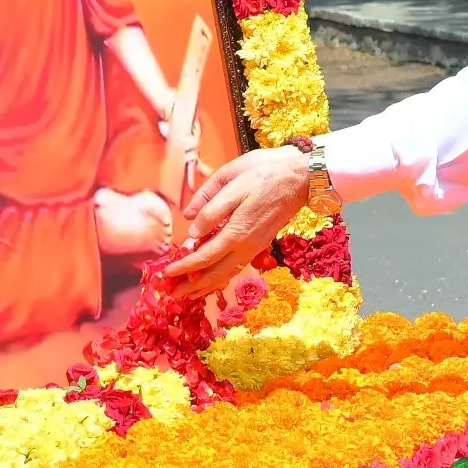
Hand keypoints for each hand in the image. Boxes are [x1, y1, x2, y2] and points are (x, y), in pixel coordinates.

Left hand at [164, 146, 315, 294]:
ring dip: (208, 285)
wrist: (302, 178)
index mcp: (236, 230)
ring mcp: (256, 246)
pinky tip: (216, 278)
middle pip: (215, 273)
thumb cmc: (264, 173)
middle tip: (173, 294)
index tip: (165, 274)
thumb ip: (210, 208)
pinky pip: (238, 267)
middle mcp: (246, 245)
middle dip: (193, 285)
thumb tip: (192, 230)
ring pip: (228, 273)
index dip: (183, 267)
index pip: (204, 257)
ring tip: (191, 293)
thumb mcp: (232, 181)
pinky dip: (224, 276)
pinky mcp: (261, 243)